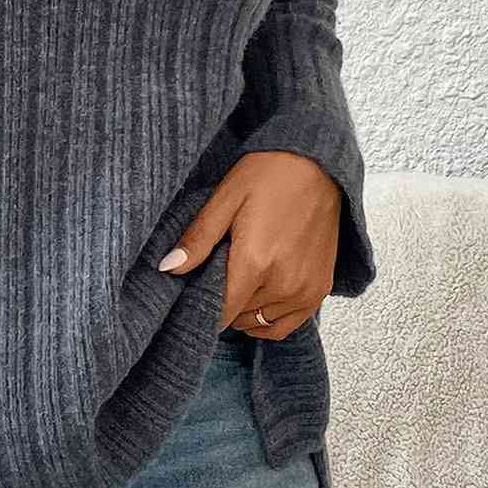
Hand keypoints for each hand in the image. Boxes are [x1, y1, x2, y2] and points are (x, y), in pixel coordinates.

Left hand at [157, 151, 341, 337]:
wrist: (318, 162)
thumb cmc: (270, 174)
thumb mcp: (225, 200)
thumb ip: (198, 240)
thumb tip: (167, 268)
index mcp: (256, 262)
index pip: (221, 312)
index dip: (203, 307)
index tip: (195, 294)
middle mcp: (284, 283)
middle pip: (239, 317)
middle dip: (224, 302)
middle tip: (219, 273)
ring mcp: (306, 289)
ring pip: (261, 323)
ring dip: (244, 311)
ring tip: (238, 281)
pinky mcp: (320, 288)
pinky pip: (287, 324)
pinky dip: (268, 319)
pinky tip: (257, 299)